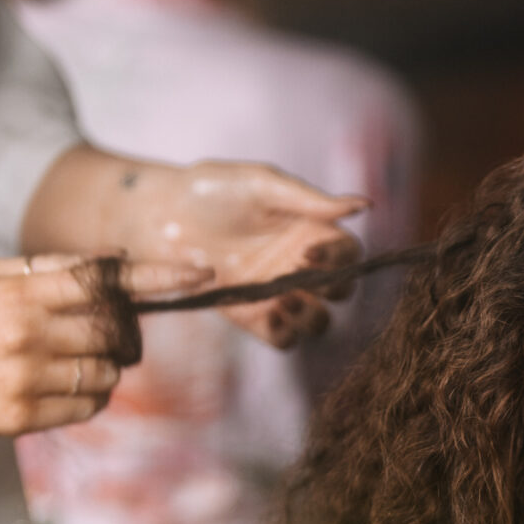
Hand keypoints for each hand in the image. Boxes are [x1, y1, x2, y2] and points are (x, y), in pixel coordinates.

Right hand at [0, 253, 203, 442]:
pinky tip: (60, 390)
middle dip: (123, 334)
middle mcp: (27, 333)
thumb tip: (112, 264)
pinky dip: (88, 400)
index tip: (200, 273)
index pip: (106, 278)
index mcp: (20, 291)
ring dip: (104, 369)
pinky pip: (88, 409)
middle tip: (109, 336)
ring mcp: (26, 378)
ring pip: (107, 374)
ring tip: (67, 364)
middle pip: (115, 330)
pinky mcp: (22, 417)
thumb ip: (48, 269)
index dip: (159, 275)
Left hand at [147, 162, 365, 346]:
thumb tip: (365, 205)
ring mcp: (276, 292)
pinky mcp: (249, 316)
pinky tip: (261, 313)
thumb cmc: (208, 190)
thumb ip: (311, 200)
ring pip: (318, 322)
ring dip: (309, 317)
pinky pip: (282, 339)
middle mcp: (298, 264)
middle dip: (330, 290)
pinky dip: (281, 332)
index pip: (349, 254)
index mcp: (309, 230)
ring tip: (278, 300)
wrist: (158, 216)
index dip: (339, 258)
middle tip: (294, 277)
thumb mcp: (262, 184)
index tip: (306, 251)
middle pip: (342, 292)